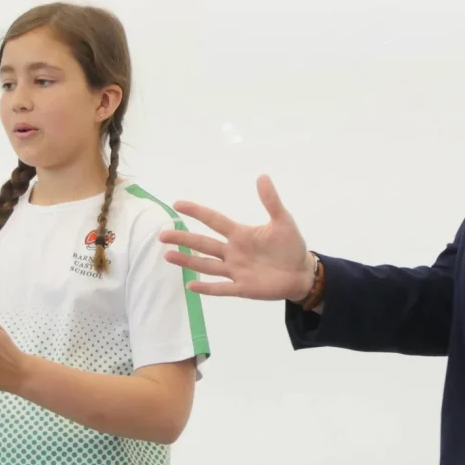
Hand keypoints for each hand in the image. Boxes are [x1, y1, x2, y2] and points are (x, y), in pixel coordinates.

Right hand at [159, 175, 314, 300]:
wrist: (301, 273)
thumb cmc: (290, 246)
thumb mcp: (283, 221)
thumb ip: (271, 201)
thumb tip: (262, 176)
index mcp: (240, 234)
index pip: (214, 220)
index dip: (197, 212)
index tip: (177, 205)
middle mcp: (233, 252)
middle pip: (203, 244)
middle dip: (183, 239)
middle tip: (163, 234)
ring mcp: (235, 270)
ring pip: (207, 265)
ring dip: (188, 261)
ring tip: (168, 255)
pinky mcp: (242, 288)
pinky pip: (221, 288)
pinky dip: (207, 287)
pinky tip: (190, 285)